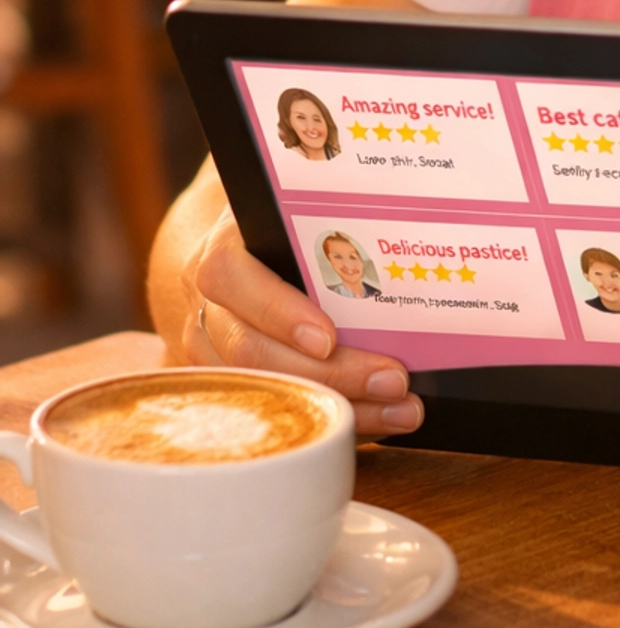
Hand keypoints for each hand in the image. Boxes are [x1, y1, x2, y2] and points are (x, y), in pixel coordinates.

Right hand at [177, 203, 422, 442]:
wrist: (252, 247)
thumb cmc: (292, 228)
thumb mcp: (305, 210)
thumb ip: (336, 223)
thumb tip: (401, 238)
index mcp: (224, 248)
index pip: (232, 277)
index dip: (278, 312)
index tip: (328, 338)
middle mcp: (209, 302)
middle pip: (252, 349)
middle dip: (331, 372)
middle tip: (393, 380)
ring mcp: (211, 347)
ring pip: (264, 389)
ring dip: (339, 403)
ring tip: (399, 408)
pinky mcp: (228, 380)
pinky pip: (277, 408)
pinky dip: (329, 414)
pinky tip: (376, 416)